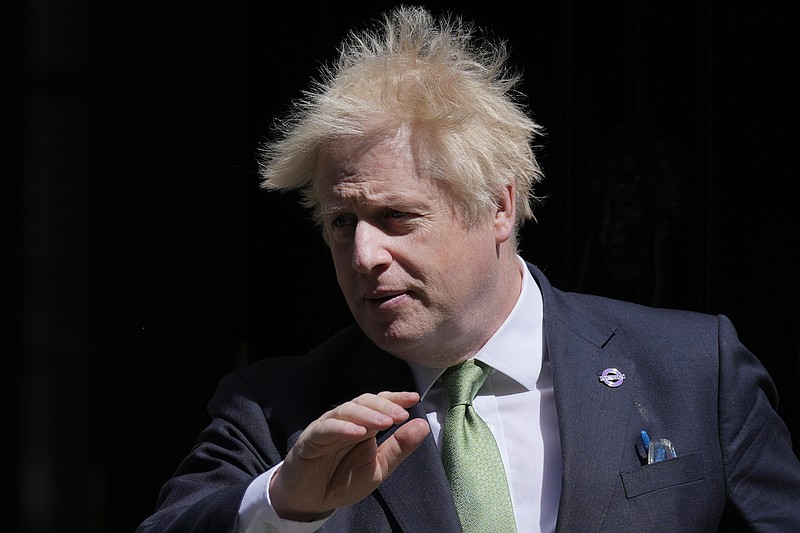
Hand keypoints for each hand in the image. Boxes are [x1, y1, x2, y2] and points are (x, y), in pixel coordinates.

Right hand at [269, 391, 429, 520]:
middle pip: (365, 402)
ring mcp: (327, 427)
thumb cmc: (343, 481)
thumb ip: (399, 448)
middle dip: (385, 407)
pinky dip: (342, 428)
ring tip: (386, 423)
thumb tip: (423, 425)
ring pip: (346, 411)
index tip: (414, 399)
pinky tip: (358, 432)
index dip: (396, 399)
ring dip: (367, 415)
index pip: (380, 404)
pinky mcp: (310, 439)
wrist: (311, 502)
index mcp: (364, 425)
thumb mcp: (378, 467)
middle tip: (402, 415)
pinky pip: (326, 428)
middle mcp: (346, 421)